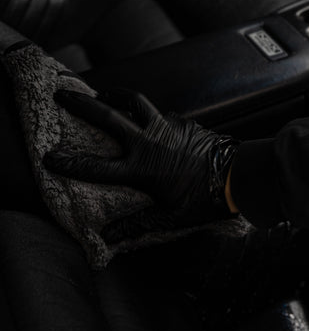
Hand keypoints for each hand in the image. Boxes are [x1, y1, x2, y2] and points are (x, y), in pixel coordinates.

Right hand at [44, 90, 239, 241]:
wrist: (236, 176)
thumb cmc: (203, 199)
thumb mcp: (169, 218)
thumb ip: (138, 224)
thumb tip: (110, 236)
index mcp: (141, 169)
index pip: (97, 168)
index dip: (71, 164)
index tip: (50, 158)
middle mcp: (148, 143)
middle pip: (107, 117)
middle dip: (81, 105)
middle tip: (62, 95)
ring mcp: (164, 127)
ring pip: (133, 101)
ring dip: (114, 95)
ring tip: (103, 93)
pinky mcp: (180, 121)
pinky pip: (157, 111)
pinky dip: (146, 111)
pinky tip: (145, 118)